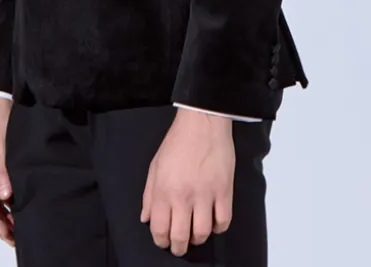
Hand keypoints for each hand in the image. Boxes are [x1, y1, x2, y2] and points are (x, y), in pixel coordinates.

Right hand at [0, 95, 15, 246]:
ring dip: (5, 212)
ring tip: (20, 224)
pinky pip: (1, 187)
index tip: (8, 235)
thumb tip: (5, 196)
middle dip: (1, 222)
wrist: (0, 101)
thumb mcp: (0, 149)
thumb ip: (2, 173)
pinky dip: (9, 199)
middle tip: (17, 235)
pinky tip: (19, 203)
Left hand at [140, 109, 234, 256]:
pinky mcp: (224, 191)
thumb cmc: (177, 142)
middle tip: (180, 247)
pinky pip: (223, 221)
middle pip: (180, 237)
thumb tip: (146, 219)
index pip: (159, 229)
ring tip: (196, 234)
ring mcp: (205, 194)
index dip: (161, 241)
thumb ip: (148, 195)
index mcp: (162, 190)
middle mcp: (182, 196)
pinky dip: (218, 227)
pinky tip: (213, 221)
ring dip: (198, 239)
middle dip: (178, 247)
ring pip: (202, 233)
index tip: (164, 242)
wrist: (201, 123)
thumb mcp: (155, 166)